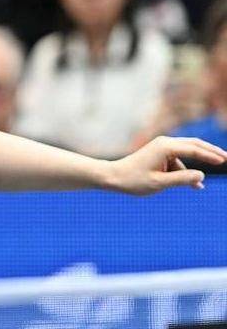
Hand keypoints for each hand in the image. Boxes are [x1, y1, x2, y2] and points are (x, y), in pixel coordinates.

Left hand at [107, 136, 226, 194]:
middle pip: (195, 144)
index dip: (211, 155)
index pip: (195, 149)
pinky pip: (178, 160)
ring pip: (187, 153)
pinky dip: (186, 170)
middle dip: (211, 152)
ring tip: (211, 174)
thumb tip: (202, 176)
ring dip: (198, 164)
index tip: (225, 160)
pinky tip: (195, 185)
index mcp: (166, 147)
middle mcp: (165, 143)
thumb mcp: (160, 183)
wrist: (113, 176)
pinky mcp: (160, 153)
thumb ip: (182, 180)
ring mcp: (162, 147)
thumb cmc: (133, 180)